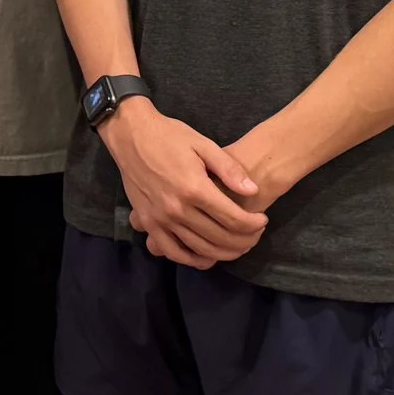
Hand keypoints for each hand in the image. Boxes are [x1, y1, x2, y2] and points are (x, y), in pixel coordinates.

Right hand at [102, 100, 264, 267]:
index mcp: (195, 188)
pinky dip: (192, 259)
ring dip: (224, 253)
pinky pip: (173, 251)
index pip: (233, 218)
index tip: (262, 220)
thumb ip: (229, 169)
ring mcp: (161, 219)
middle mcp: (178, 209)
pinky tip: (207, 257)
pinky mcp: (148, 223)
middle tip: (255, 235)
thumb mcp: (203, 144)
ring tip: (238, 246)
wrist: (131, 135)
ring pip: (200, 249)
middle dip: (244, 240)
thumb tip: (253, 190)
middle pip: (220, 237)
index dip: (253, 224)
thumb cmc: (169, 135)